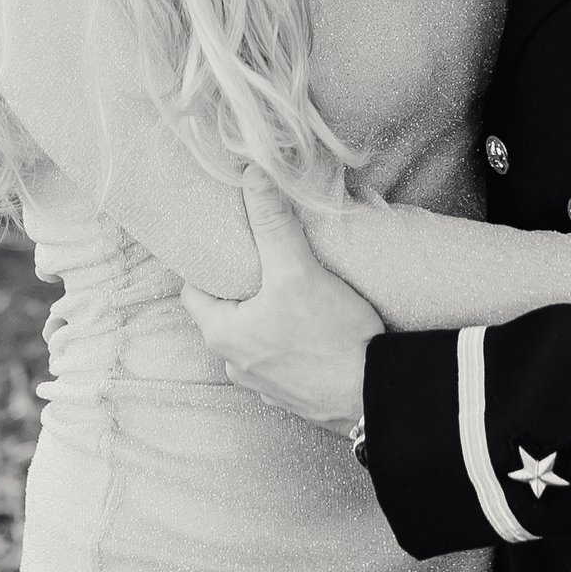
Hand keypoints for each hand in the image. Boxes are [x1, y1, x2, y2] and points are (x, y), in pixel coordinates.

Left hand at [181, 179, 381, 436]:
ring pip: (256, 338)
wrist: (376, 395)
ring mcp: (266, 384)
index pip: (194, 291)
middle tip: (264, 258)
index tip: (227, 243)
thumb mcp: (297, 271)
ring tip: (292, 288)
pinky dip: (292, 341)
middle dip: (243, 287)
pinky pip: (283, 359)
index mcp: (223, 335)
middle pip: (227, 313)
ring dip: (268, 316)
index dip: (207, 265)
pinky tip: (316, 325)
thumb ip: (273, 223)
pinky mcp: (296, 395)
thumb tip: (252, 176)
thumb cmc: (331, 338)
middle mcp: (236, 365)